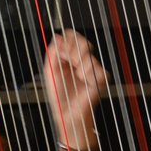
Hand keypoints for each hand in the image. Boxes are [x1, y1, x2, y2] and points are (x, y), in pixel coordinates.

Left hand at [43, 31, 107, 146]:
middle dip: (74, 52)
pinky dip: (91, 76)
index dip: (68, 41)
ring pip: (90, 57)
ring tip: (77, 78)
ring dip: (80, 68)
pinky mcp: (101, 79)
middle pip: (83, 42)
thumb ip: (52, 53)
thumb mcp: (50, 72)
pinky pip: (100, 70)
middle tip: (70, 63)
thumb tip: (57, 37)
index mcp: (68, 56)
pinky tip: (86, 82)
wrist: (66, 113)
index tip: (62, 52)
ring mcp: (92, 69)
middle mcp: (81, 60)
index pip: (72, 37)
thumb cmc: (58, 95)